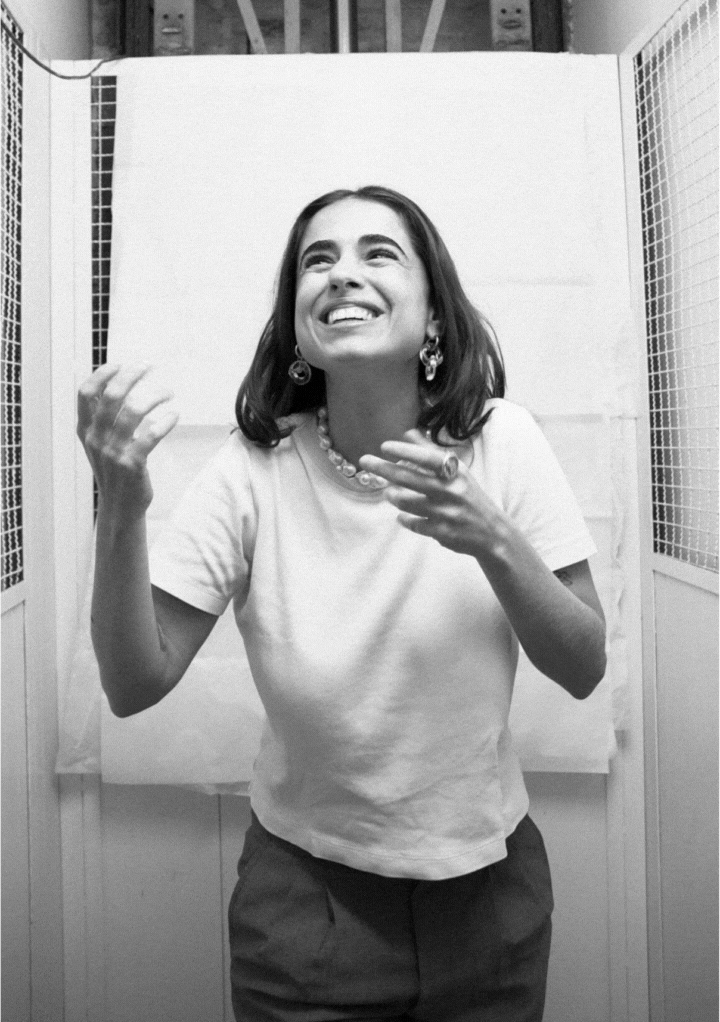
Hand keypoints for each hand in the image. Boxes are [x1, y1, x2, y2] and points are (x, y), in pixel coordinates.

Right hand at [77, 363, 177, 516]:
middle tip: (149, 366)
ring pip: (133, 411)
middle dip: (131, 375)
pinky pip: (151, 434)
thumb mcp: (101, 444)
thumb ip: (105, 419)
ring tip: (168, 392)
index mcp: (85, 430)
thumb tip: (119, 386)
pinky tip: (174, 415)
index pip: (85, 393)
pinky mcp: (132, 463)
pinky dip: (166, 421)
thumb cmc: (115, 471)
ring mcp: (113, 451)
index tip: (122, 364)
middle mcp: (96, 438)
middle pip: (111, 395)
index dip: (102, 374)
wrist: (120, 507)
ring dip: (155, 395)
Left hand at [358, 430, 508, 558]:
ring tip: (389, 493)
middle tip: (365, 461)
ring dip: (393, 496)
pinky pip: (413, 523)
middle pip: (410, 478)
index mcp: (456, 473)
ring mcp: (445, 513)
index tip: (384, 446)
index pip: (427, 458)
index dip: (404, 451)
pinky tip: (402, 515)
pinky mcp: (440, 532)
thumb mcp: (458, 472)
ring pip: (406, 502)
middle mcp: (451, 491)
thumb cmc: (470, 497)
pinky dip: (404, 519)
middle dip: (383, 468)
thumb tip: (408, 432)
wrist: (492, 532)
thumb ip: (432, 453)